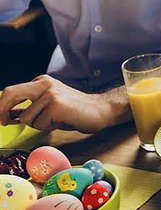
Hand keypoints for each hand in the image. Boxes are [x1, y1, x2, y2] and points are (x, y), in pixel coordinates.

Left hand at [0, 75, 118, 132]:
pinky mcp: (56, 104)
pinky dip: (49, 127)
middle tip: (4, 122)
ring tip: (55, 120)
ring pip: (26, 117)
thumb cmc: (74, 111)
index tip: (1, 119)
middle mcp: (44, 84)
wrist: (100, 110)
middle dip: (1, 111)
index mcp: (41, 82)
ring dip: (38, 125)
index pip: (11, 92)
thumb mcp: (48, 106)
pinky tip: (62, 121)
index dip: (1, 107)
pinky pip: (40, 123)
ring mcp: (50, 93)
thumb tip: (7, 115)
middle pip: (10, 94)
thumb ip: (28, 108)